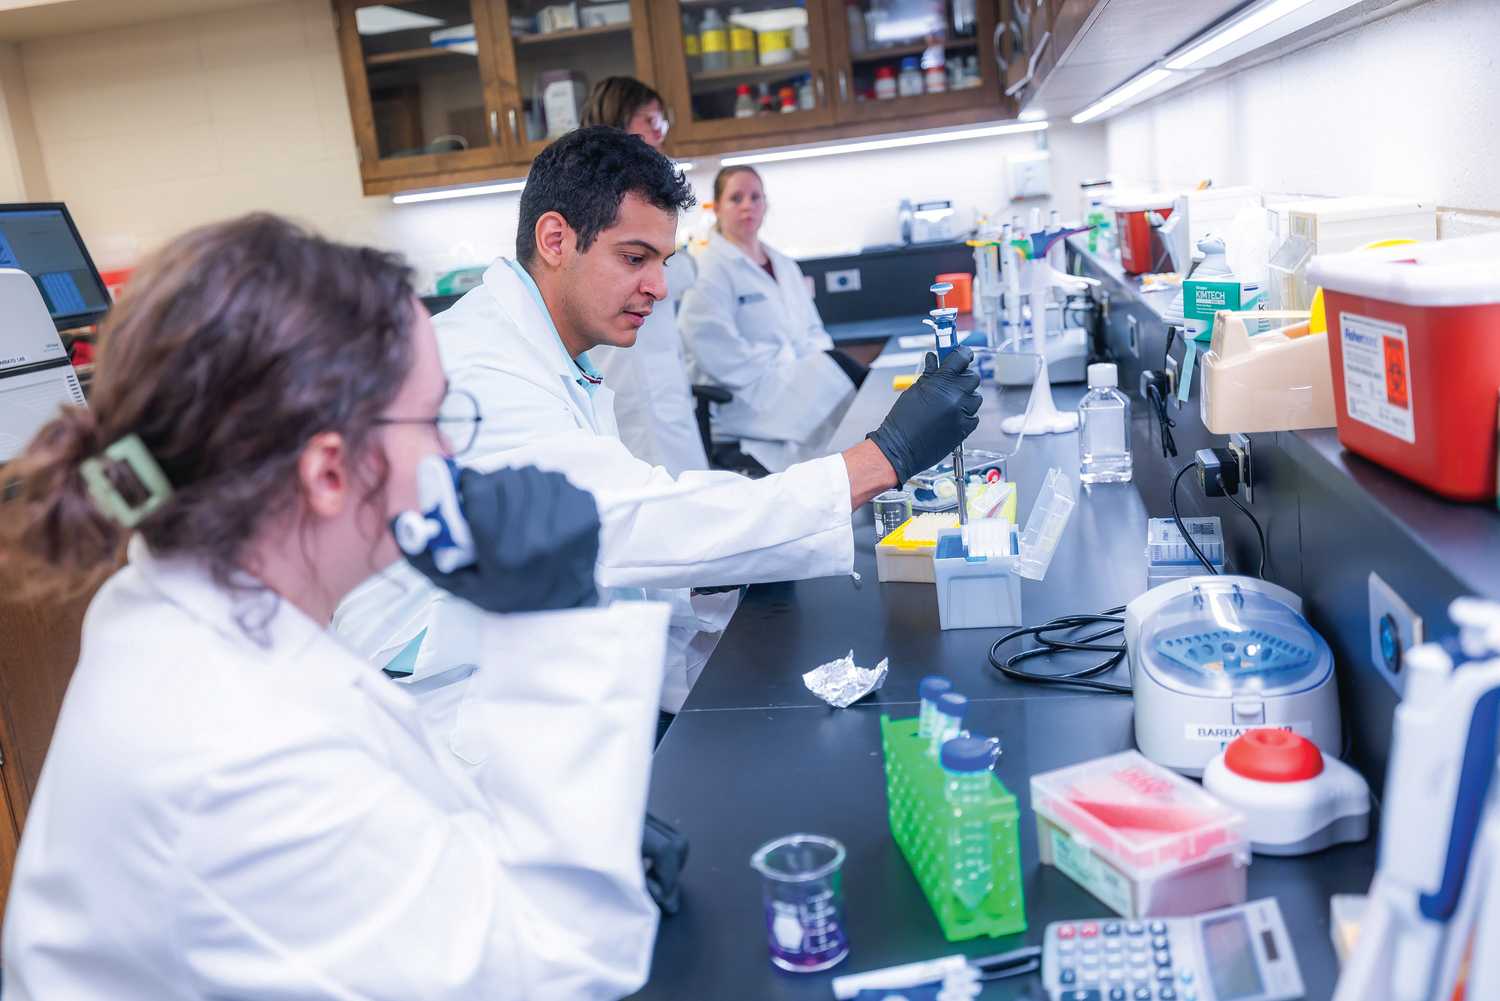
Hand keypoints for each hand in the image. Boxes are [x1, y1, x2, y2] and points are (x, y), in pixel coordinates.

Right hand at [401, 465, 600, 613]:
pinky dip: (548, 488)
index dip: (471, 483)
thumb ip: (424, 555)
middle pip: (508, 479)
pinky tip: (542, 509)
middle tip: (493, 499)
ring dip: (521, 483)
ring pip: (535, 474)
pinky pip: (561, 480)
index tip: (470, 489)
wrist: (557, 610)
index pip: (483, 492)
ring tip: (517, 505)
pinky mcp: (589, 516)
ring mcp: (569, 527)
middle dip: (495, 484)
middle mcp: (539, 540)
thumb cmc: (503, 594)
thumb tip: (401, 520)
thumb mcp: (457, 584)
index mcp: (505, 555)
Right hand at [865, 346, 981, 483]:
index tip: (962, 355)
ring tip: (951, 403)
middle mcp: (955, 397)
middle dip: (963, 377)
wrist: (900, 448)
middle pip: (973, 377)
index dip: (963, 354)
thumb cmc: (902, 421)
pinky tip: (952, 417)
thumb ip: (930, 374)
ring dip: (966, 397)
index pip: (961, 357)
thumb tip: (934, 359)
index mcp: (940, 383)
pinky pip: (974, 416)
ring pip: (976, 397)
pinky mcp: (965, 429)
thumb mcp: (913, 390)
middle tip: (952, 382)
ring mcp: (962, 413)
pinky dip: (966, 414)